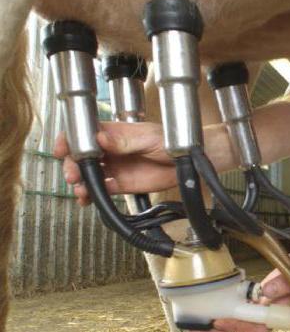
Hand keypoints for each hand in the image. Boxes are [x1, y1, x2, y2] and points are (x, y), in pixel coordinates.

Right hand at [54, 122, 176, 205]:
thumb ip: (124, 140)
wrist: (186, 162)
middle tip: (73, 175)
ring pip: (88, 174)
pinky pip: (101, 190)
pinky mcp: (121, 184)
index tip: (62, 149)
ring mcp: (114, 167)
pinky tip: (88, 198)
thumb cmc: (171, 142)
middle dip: (72, 165)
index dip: (70, 140)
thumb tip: (101, 136)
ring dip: (80, 182)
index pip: (85, 133)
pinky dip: (91, 195)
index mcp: (113, 133)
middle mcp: (110, 150)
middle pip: (81, 156)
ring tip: (81, 190)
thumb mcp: (147, 137)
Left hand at [186, 252, 289, 331]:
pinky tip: (201, 319)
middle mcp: (266, 318)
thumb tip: (266, 291)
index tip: (222, 320)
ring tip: (193, 330)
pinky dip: (217, 320)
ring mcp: (258, 314)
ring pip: (236, 328)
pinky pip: (234, 317)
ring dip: (214, 330)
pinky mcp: (251, 308)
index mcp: (278, 313)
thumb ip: (283, 281)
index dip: (239, 328)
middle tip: (198, 329)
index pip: (257, 329)